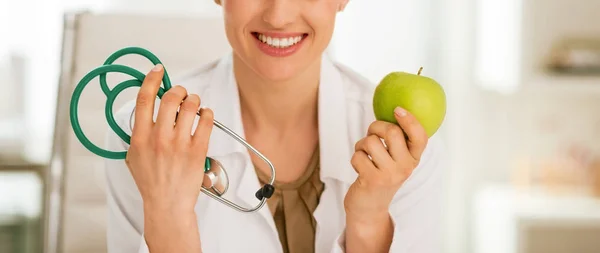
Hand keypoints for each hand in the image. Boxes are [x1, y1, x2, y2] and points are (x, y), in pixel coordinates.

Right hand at [125, 64, 212, 251]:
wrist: (167, 205)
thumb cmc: (151, 181)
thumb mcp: (133, 156)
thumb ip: (137, 133)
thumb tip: (145, 110)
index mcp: (140, 138)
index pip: (143, 99)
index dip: (151, 79)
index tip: (158, 70)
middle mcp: (158, 138)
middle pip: (170, 97)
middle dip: (178, 90)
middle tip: (181, 94)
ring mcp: (179, 144)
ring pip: (190, 105)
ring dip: (193, 100)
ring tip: (193, 105)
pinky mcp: (197, 150)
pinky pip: (206, 120)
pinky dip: (207, 112)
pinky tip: (204, 115)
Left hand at [344, 107, 428, 251]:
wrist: (369, 207)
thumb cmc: (381, 175)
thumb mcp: (395, 160)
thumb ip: (398, 141)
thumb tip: (394, 109)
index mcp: (413, 159)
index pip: (421, 137)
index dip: (410, 120)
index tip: (397, 109)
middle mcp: (405, 167)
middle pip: (392, 132)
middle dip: (376, 127)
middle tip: (372, 134)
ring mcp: (389, 175)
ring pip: (370, 142)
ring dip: (361, 144)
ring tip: (364, 154)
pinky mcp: (372, 180)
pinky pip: (358, 155)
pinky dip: (355, 158)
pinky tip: (360, 167)